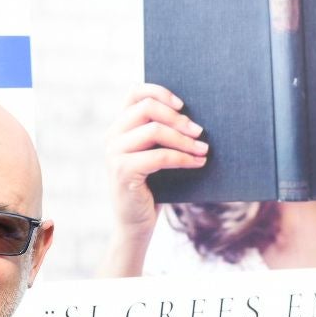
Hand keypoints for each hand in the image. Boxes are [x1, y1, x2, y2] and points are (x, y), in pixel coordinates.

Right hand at [100, 83, 207, 276]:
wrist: (136, 224)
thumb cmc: (152, 188)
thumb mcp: (155, 154)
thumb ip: (162, 133)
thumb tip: (195, 116)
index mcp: (119, 128)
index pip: (135, 93)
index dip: (160, 92)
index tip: (183, 105)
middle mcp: (112, 137)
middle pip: (147, 108)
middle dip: (178, 118)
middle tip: (200, 131)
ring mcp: (114, 154)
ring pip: (154, 130)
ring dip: (184, 139)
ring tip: (203, 149)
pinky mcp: (123, 171)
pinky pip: (159, 156)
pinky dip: (183, 158)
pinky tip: (198, 163)